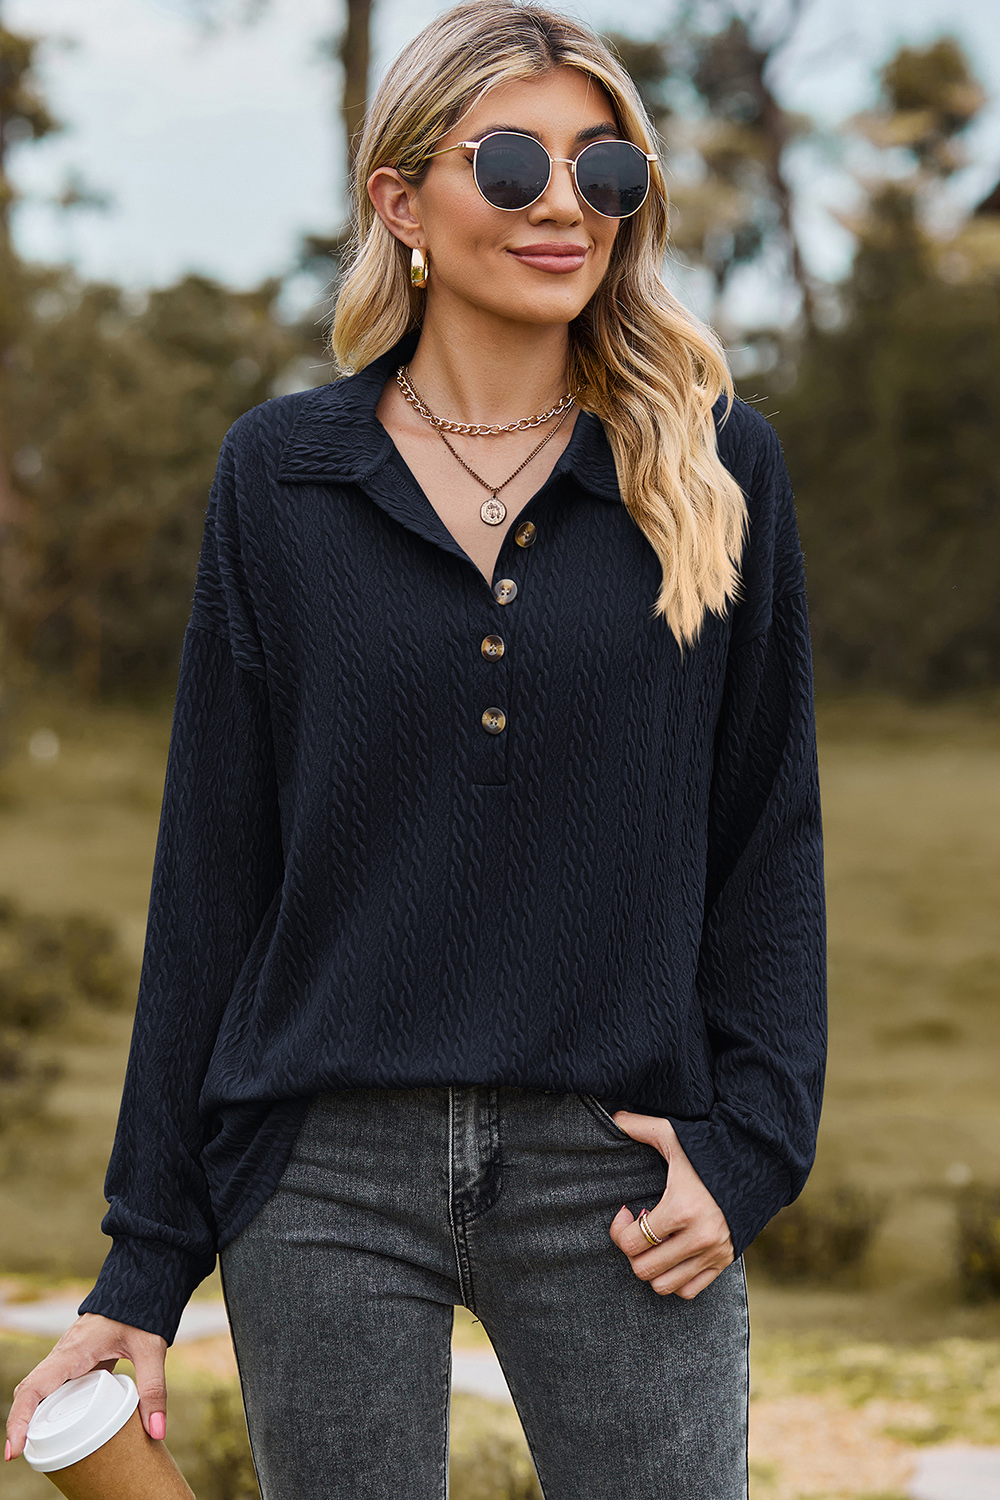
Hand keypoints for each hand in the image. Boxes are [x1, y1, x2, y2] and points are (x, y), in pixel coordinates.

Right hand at [4, 1314, 167, 1462]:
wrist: (141, 1282)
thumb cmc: (141, 1311)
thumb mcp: (150, 1349)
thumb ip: (153, 1389)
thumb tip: (157, 1431)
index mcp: (72, 1352)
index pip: (33, 1388)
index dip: (19, 1420)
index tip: (14, 1451)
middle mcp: (63, 1355)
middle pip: (30, 1392)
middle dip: (21, 1424)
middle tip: (21, 1455)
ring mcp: (68, 1357)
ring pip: (40, 1389)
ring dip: (34, 1416)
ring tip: (38, 1448)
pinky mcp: (77, 1360)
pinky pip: (56, 1385)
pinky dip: (52, 1406)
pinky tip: (64, 1427)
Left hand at [608, 1110, 733, 1298]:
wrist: (757, 1164)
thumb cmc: (708, 1149)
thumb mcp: (673, 1134)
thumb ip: (640, 1127)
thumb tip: (613, 1118)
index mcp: (681, 1208)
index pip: (631, 1242)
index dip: (618, 1229)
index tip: (625, 1212)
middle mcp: (699, 1237)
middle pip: (644, 1269)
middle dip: (633, 1251)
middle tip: (638, 1227)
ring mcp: (713, 1253)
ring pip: (664, 1285)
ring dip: (652, 1267)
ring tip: (655, 1241)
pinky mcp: (724, 1261)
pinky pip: (689, 1290)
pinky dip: (674, 1279)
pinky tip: (672, 1253)